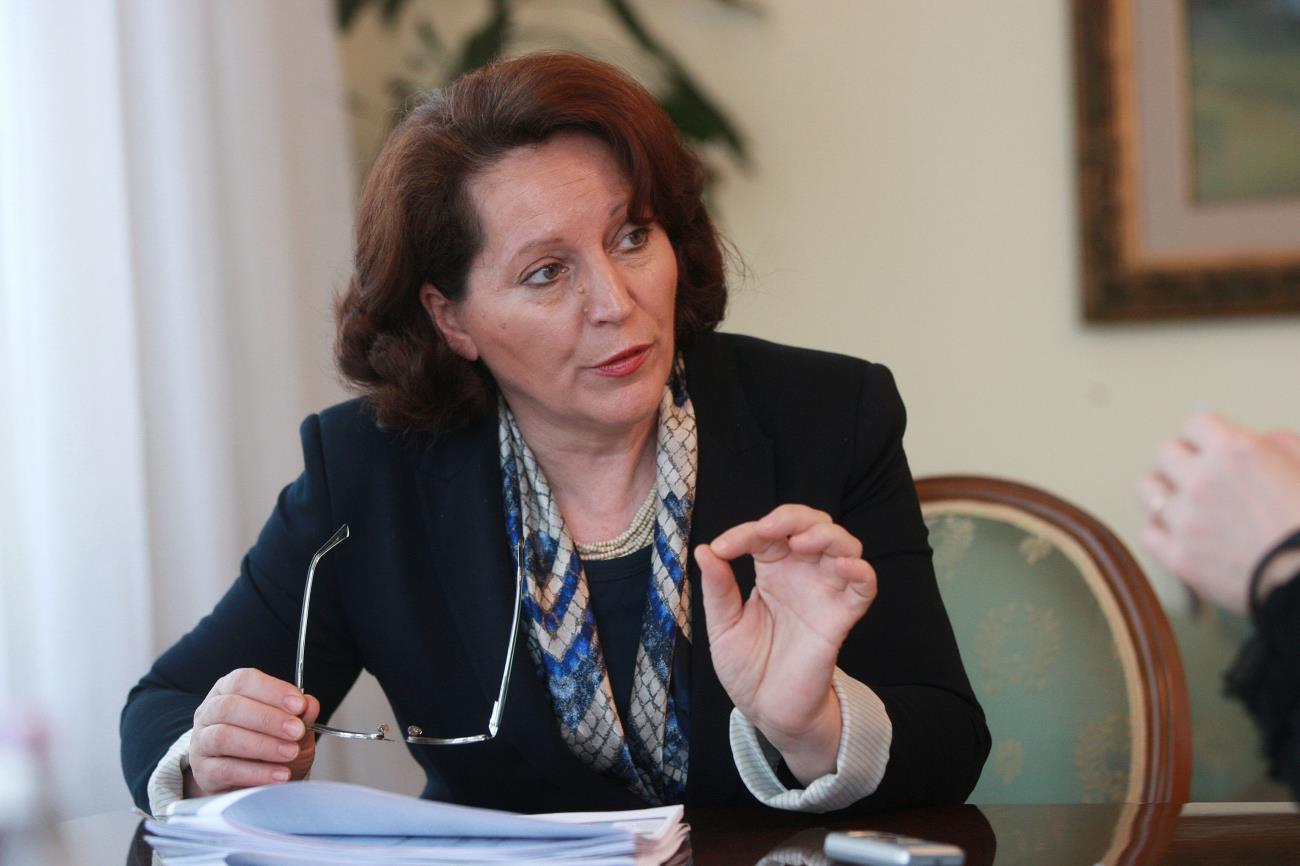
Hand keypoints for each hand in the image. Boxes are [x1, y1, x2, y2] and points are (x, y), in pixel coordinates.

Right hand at [186, 668, 320, 796]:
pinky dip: (256, 772)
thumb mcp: (291, 726)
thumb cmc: (271, 745)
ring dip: (263, 745)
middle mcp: (209, 712)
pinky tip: (279, 774)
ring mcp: (201, 742)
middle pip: (230, 707)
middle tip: (297, 731)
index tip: (298, 704)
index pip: (243, 680)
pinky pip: (225, 770)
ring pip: (224, 737)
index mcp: (228, 690)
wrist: (254, 782)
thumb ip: (300, 714)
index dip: (272, 690)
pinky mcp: (203, 772)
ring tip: (291, 753)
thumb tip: (309, 704)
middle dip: (268, 719)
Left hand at [695, 504, 876, 783]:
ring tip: (801, 542)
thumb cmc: (747, 667)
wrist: (767, 709)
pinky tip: (843, 566)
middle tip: (767, 530)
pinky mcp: (842, 617)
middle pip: (811, 524)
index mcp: (771, 570)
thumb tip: (704, 550)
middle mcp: (801, 573)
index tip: (722, 550)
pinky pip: (864, 585)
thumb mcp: (723, 626)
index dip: (744, 533)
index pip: (765, 534)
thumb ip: (718, 589)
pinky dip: (860, 570)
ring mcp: (824, 592)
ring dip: (826, 534)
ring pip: (843, 544)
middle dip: (792, 517)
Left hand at [1138, 413, 1299, 612]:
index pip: (1196, 423)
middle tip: (1198, 475)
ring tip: (1182, 502)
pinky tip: (1177, 533)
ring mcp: (1186, 519)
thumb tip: (1256, 439)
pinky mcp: (1178, 556)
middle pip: (1165, 452)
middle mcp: (1203, 480)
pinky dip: (1159, 531)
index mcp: (1234, 451)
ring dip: (1164, 492)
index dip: (1207, 437)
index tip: (1212, 447)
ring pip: (1148, 490)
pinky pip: (1147, 533)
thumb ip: (1277, 443)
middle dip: (1183, 461)